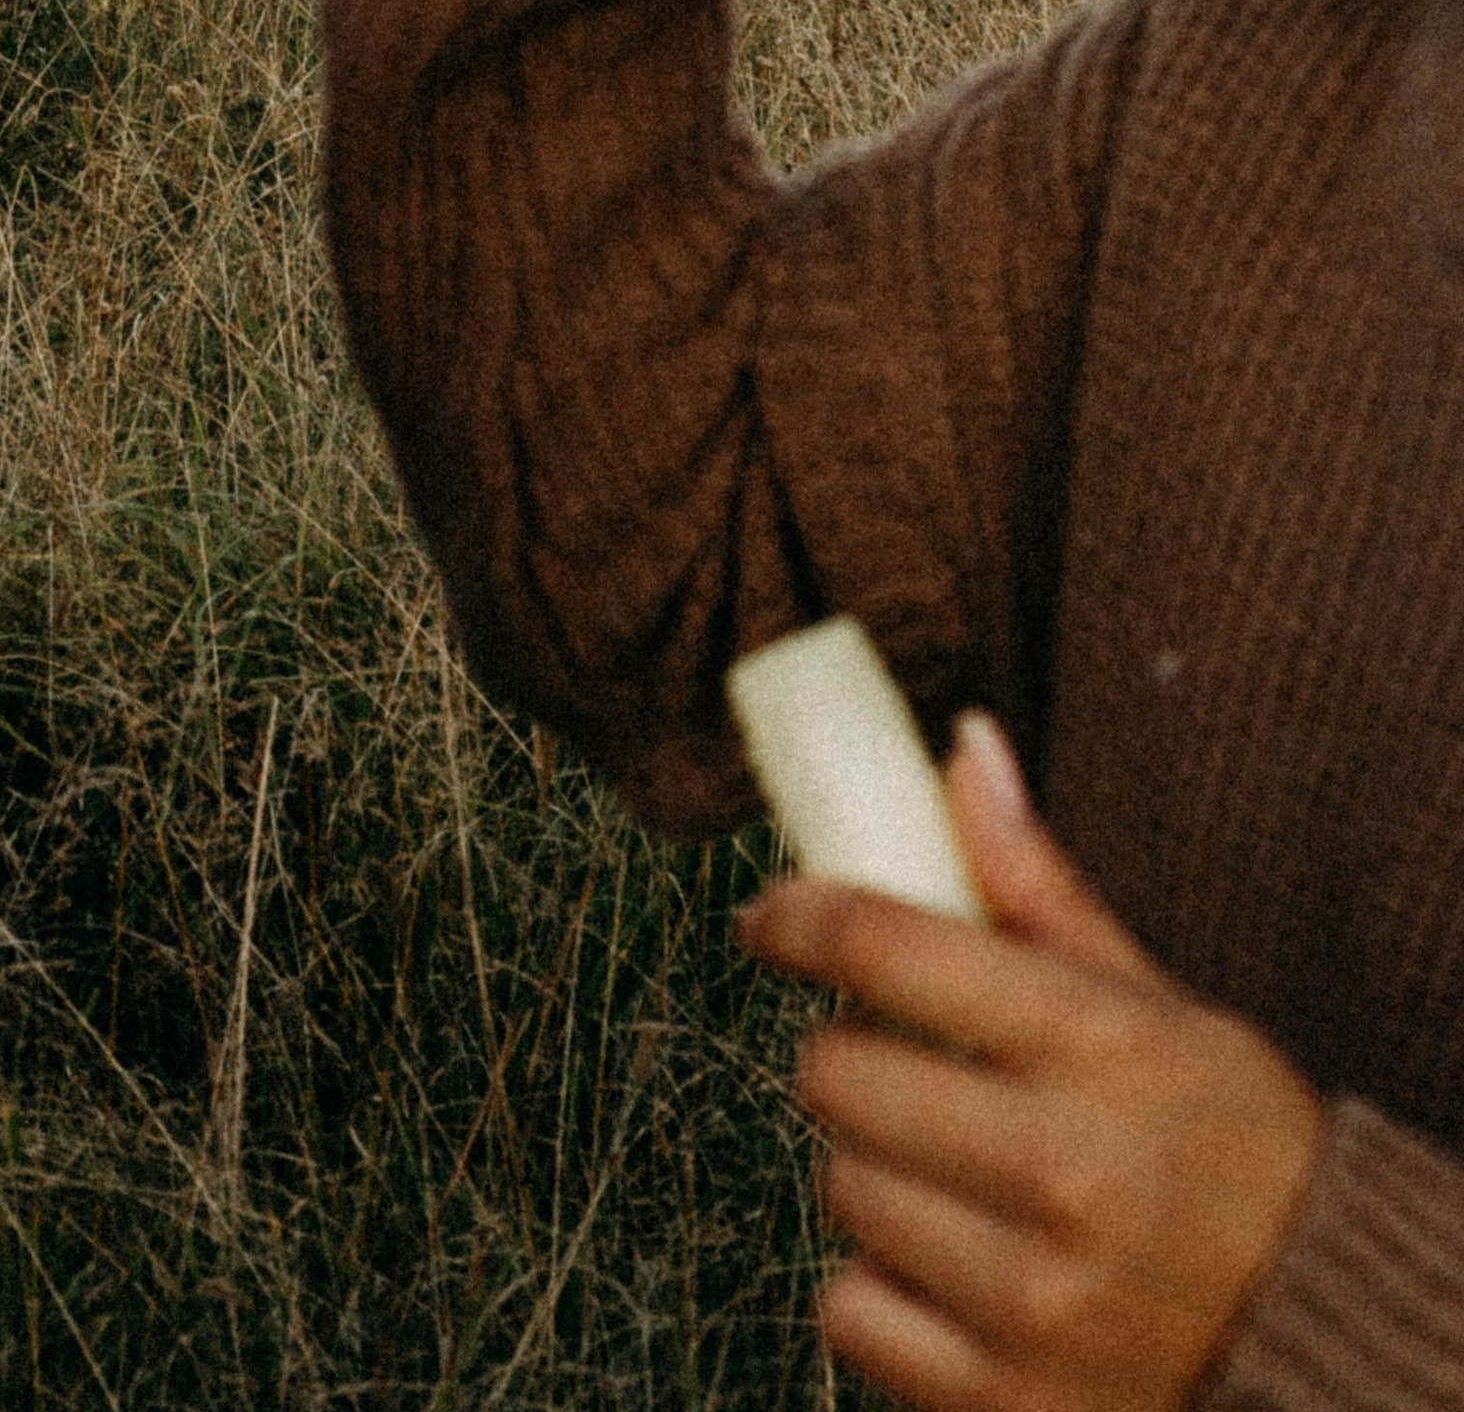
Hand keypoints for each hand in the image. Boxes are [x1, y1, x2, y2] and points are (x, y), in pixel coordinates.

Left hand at [737, 712, 1323, 1411]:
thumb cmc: (1231, 1146)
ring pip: (843, 1189)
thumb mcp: (1159, 1002)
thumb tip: (962, 746)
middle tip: (902, 1062)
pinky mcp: (1002, 1399)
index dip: (799, 917)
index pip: (886, 948)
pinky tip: (952, 1266)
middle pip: (838, 1075)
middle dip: (851, 1054)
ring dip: (873, 1169)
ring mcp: (1030, 1300)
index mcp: (1101, 1051)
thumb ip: (1038, 885)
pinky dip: (879, 1287)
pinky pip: (850, 1311)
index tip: (772, 918)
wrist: (1319, 1333)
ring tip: (956, 1172)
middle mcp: (1063, 1175)